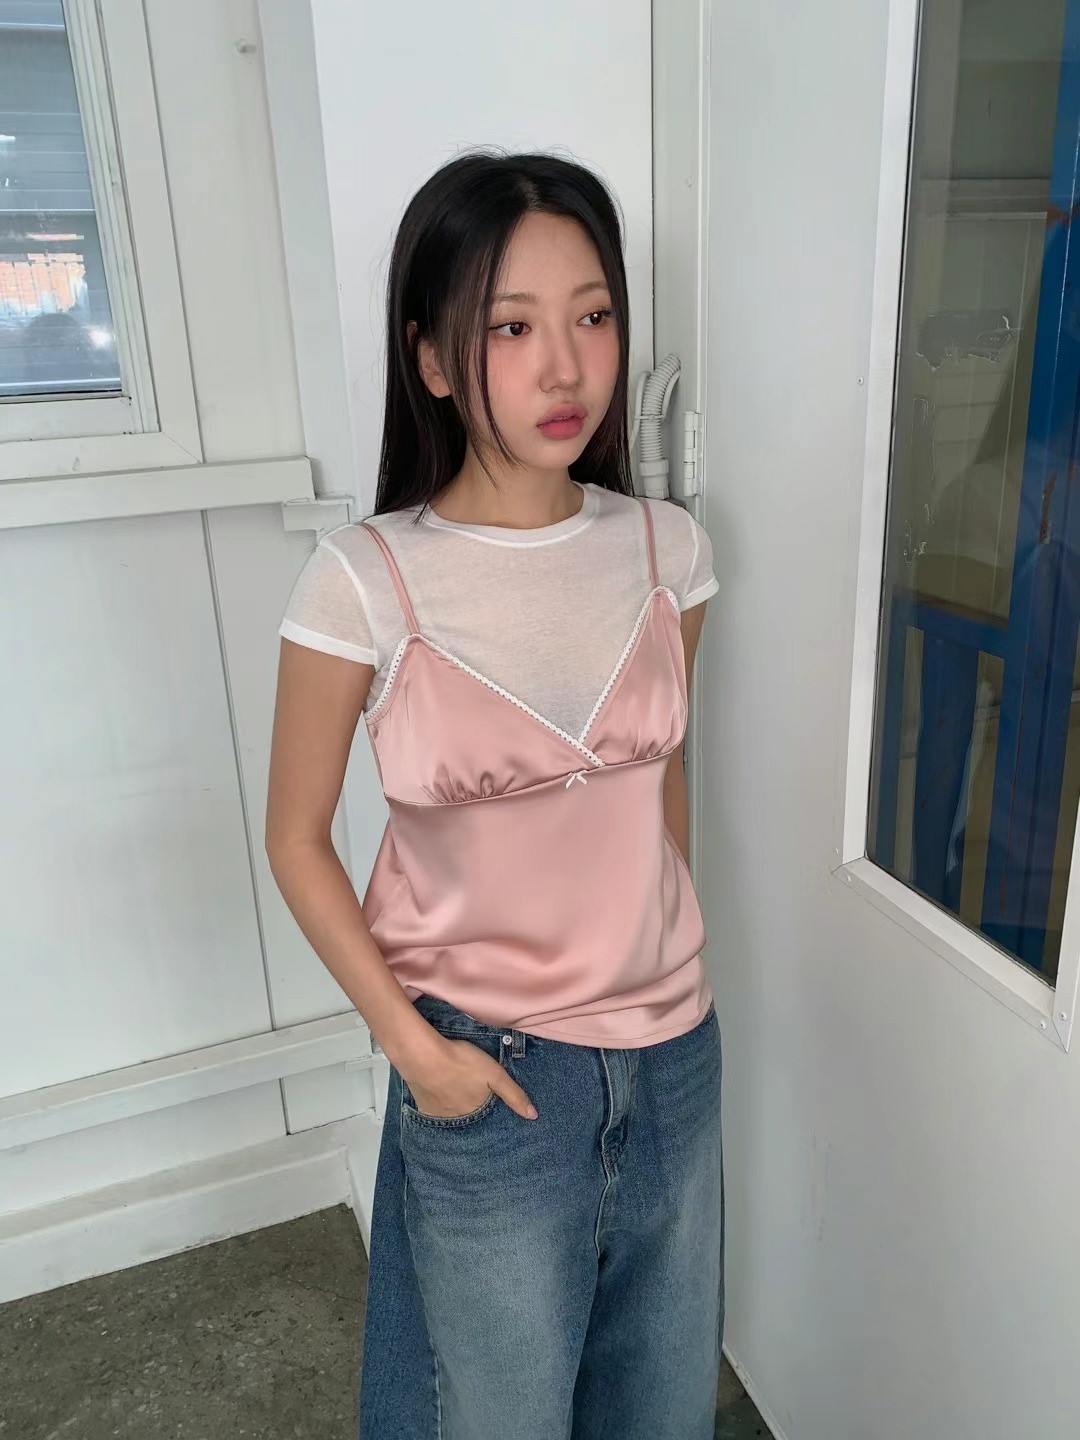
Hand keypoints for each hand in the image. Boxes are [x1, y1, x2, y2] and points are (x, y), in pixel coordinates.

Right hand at [402, 1033, 537, 1119]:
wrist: (422, 1055)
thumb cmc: (461, 1061)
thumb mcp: (495, 1074)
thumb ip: (514, 1095)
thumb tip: (533, 1116)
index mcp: (476, 1112)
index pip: (488, 1119)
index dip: (491, 1112)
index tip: (492, 1108)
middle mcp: (457, 1119)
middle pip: (469, 1118)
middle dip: (473, 1113)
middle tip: (473, 1098)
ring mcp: (438, 1114)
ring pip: (452, 1115)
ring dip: (456, 1109)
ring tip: (458, 1097)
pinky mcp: (422, 1106)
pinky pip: (434, 1112)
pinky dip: (439, 1106)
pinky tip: (440, 1096)